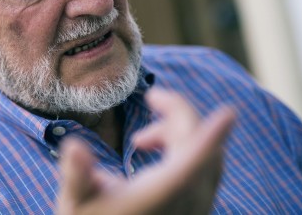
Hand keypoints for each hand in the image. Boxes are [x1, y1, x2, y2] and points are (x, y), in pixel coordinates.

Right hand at [56, 89, 235, 214]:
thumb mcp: (76, 203)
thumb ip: (76, 174)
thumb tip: (73, 145)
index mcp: (161, 195)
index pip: (195, 159)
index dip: (211, 135)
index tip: (229, 112)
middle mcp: (187, 202)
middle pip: (203, 147)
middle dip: (180, 116)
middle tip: (152, 97)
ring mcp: (196, 207)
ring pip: (207, 157)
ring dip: (181, 133)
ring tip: (139, 140)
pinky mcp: (196, 209)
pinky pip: (205, 169)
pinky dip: (186, 149)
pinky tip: (148, 150)